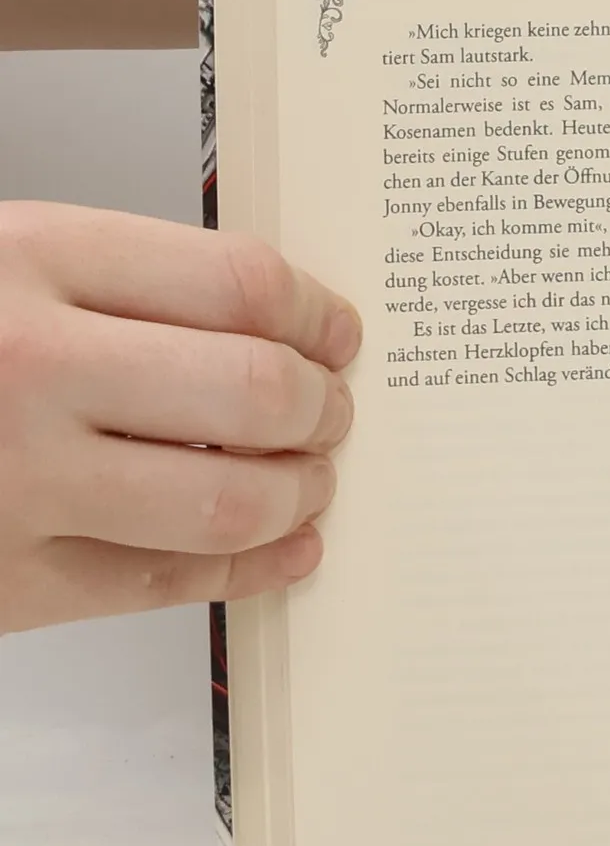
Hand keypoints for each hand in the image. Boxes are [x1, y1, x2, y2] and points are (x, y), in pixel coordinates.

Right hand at [0, 202, 358, 633]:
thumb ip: (116, 285)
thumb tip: (274, 327)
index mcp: (25, 261)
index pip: (239, 283)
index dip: (317, 314)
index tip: (340, 335)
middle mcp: (27, 368)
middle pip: (255, 392)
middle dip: (322, 407)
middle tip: (333, 412)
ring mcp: (16, 484)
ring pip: (230, 501)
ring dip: (301, 493)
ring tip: (311, 478)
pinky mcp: (7, 582)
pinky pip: (168, 584)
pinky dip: (253, 569)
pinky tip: (287, 548)